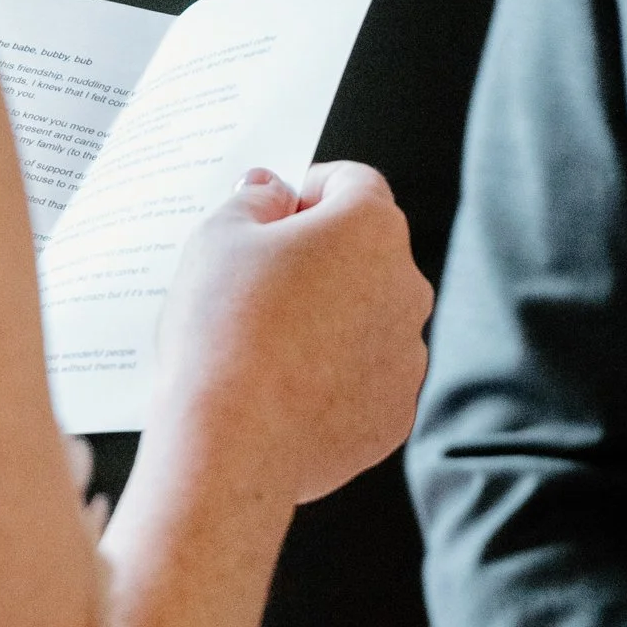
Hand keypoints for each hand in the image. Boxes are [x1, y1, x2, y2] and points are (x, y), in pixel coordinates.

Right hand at [150, 162, 432, 508]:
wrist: (230, 444)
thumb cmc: (222, 330)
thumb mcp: (219, 238)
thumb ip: (254, 200)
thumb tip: (273, 191)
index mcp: (372, 229)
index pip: (353, 183)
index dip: (308, 188)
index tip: (273, 209)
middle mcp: (408, 287)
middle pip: (364, 253)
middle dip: (317, 256)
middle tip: (256, 279)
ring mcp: (407, 355)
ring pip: (367, 318)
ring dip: (328, 318)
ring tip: (263, 342)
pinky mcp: (393, 414)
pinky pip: (364, 378)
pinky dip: (333, 376)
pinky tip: (282, 388)